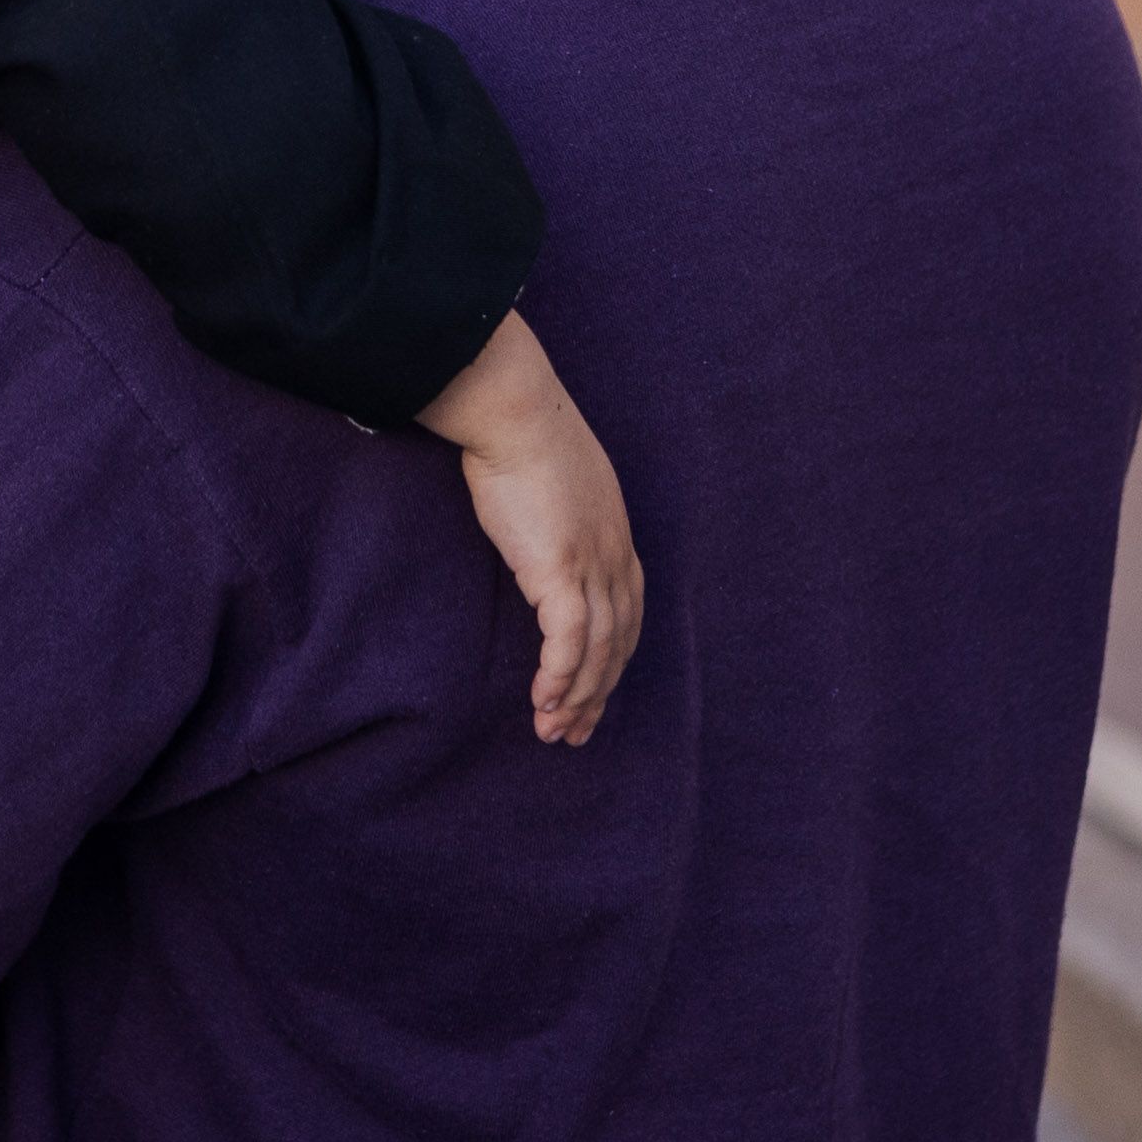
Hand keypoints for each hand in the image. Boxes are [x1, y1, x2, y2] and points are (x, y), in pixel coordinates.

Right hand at [417, 311, 642, 747]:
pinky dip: (559, 678)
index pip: (627, 613)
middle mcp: (615, 554)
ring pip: (598, 651)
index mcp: (616, 534)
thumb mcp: (552, 478)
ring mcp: (593, 564)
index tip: (593, 691)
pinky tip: (544, 704)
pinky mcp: (561, 570)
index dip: (613, 658)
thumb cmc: (520, 431)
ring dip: (576, 697)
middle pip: (620, 641)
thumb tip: (535, 523)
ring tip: (553, 731)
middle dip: (598, 691)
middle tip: (575, 732)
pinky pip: (568, 642)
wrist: (514, 409)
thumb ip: (555, 512)